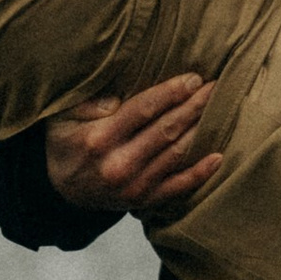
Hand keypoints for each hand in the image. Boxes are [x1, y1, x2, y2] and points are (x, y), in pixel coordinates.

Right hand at [43, 75, 222, 219]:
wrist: (61, 192)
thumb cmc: (66, 145)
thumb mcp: (61, 119)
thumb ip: (87, 104)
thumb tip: (116, 98)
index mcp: (99, 139)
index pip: (143, 109)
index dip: (171, 92)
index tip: (193, 78)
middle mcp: (118, 165)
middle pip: (166, 130)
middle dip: (193, 106)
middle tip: (215, 87)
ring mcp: (133, 187)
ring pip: (175, 154)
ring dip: (200, 130)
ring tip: (219, 108)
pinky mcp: (143, 201)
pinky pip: (177, 187)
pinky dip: (200, 173)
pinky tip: (218, 157)